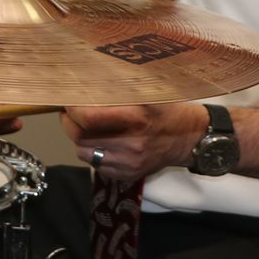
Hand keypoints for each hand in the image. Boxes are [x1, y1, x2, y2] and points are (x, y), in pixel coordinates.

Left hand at [60, 103, 208, 183]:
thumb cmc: (166, 109)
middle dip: (69, 123)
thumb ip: (117, 89)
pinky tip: (103, 142)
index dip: (72, 110)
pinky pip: (96, 165)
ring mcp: (129, 163)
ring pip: (84, 152)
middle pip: (81, 137)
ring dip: (80, 139)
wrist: (189, 138)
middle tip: (71, 113)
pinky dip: (93, 153)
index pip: (88, 118)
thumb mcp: (147, 92)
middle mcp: (131, 143)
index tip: (70, 101)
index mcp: (136, 117)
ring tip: (88, 127)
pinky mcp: (127, 175)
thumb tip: (83, 83)